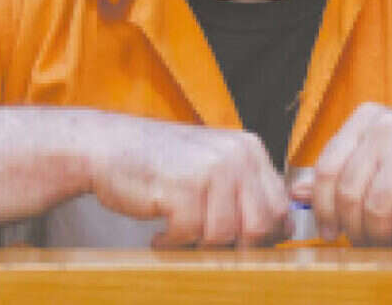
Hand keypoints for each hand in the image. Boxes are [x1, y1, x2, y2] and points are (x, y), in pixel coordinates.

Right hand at [85, 114, 289, 246]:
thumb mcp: (214, 166)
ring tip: (176, 232)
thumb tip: (283, 231)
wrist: (107, 146)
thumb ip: (247, 191)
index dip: (263, 236)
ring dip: (197, 243)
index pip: (279, 208)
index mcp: (249, 149)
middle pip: (259, 226)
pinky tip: (161, 233)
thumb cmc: (161, 162)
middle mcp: (235, 155)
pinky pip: (190, 234)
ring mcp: (210, 170)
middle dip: (234, 246)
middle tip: (205, 243)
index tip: (238, 244)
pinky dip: (173, 242)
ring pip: (225, 235)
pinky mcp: (183, 188)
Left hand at [293, 103, 391, 245]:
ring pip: (374, 207)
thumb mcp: (385, 157)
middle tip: (362, 245)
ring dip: (378, 236)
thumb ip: (345, 170)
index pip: (328, 167)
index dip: (324, 207)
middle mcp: (386, 125)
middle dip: (352, 228)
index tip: (328, 233)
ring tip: (387, 244)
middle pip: (349, 191)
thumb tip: (299, 191)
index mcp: (367, 118)